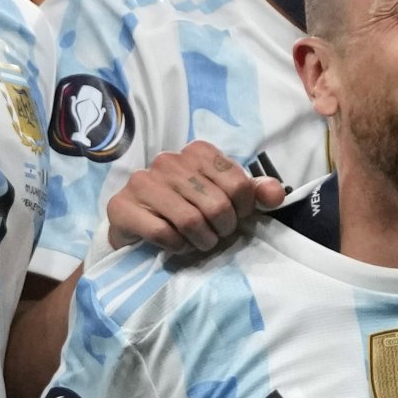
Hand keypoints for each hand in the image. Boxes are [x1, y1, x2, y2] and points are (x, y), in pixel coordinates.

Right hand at [108, 141, 284, 256]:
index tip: (235, 218)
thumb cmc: (188, 208)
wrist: (138, 226)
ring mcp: (142, 181)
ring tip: (199, 242)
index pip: (239, 185)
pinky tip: (176, 245)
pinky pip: (163, 234)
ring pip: (190, 220)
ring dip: (201, 241)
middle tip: (216, 235)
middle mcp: (168, 160)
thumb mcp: (226, 196)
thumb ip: (254, 192)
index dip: (243, 210)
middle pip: (217, 204)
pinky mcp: (122, 206)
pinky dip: (177, 246)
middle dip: (223, 229)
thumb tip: (276, 195)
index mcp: (198, 151)